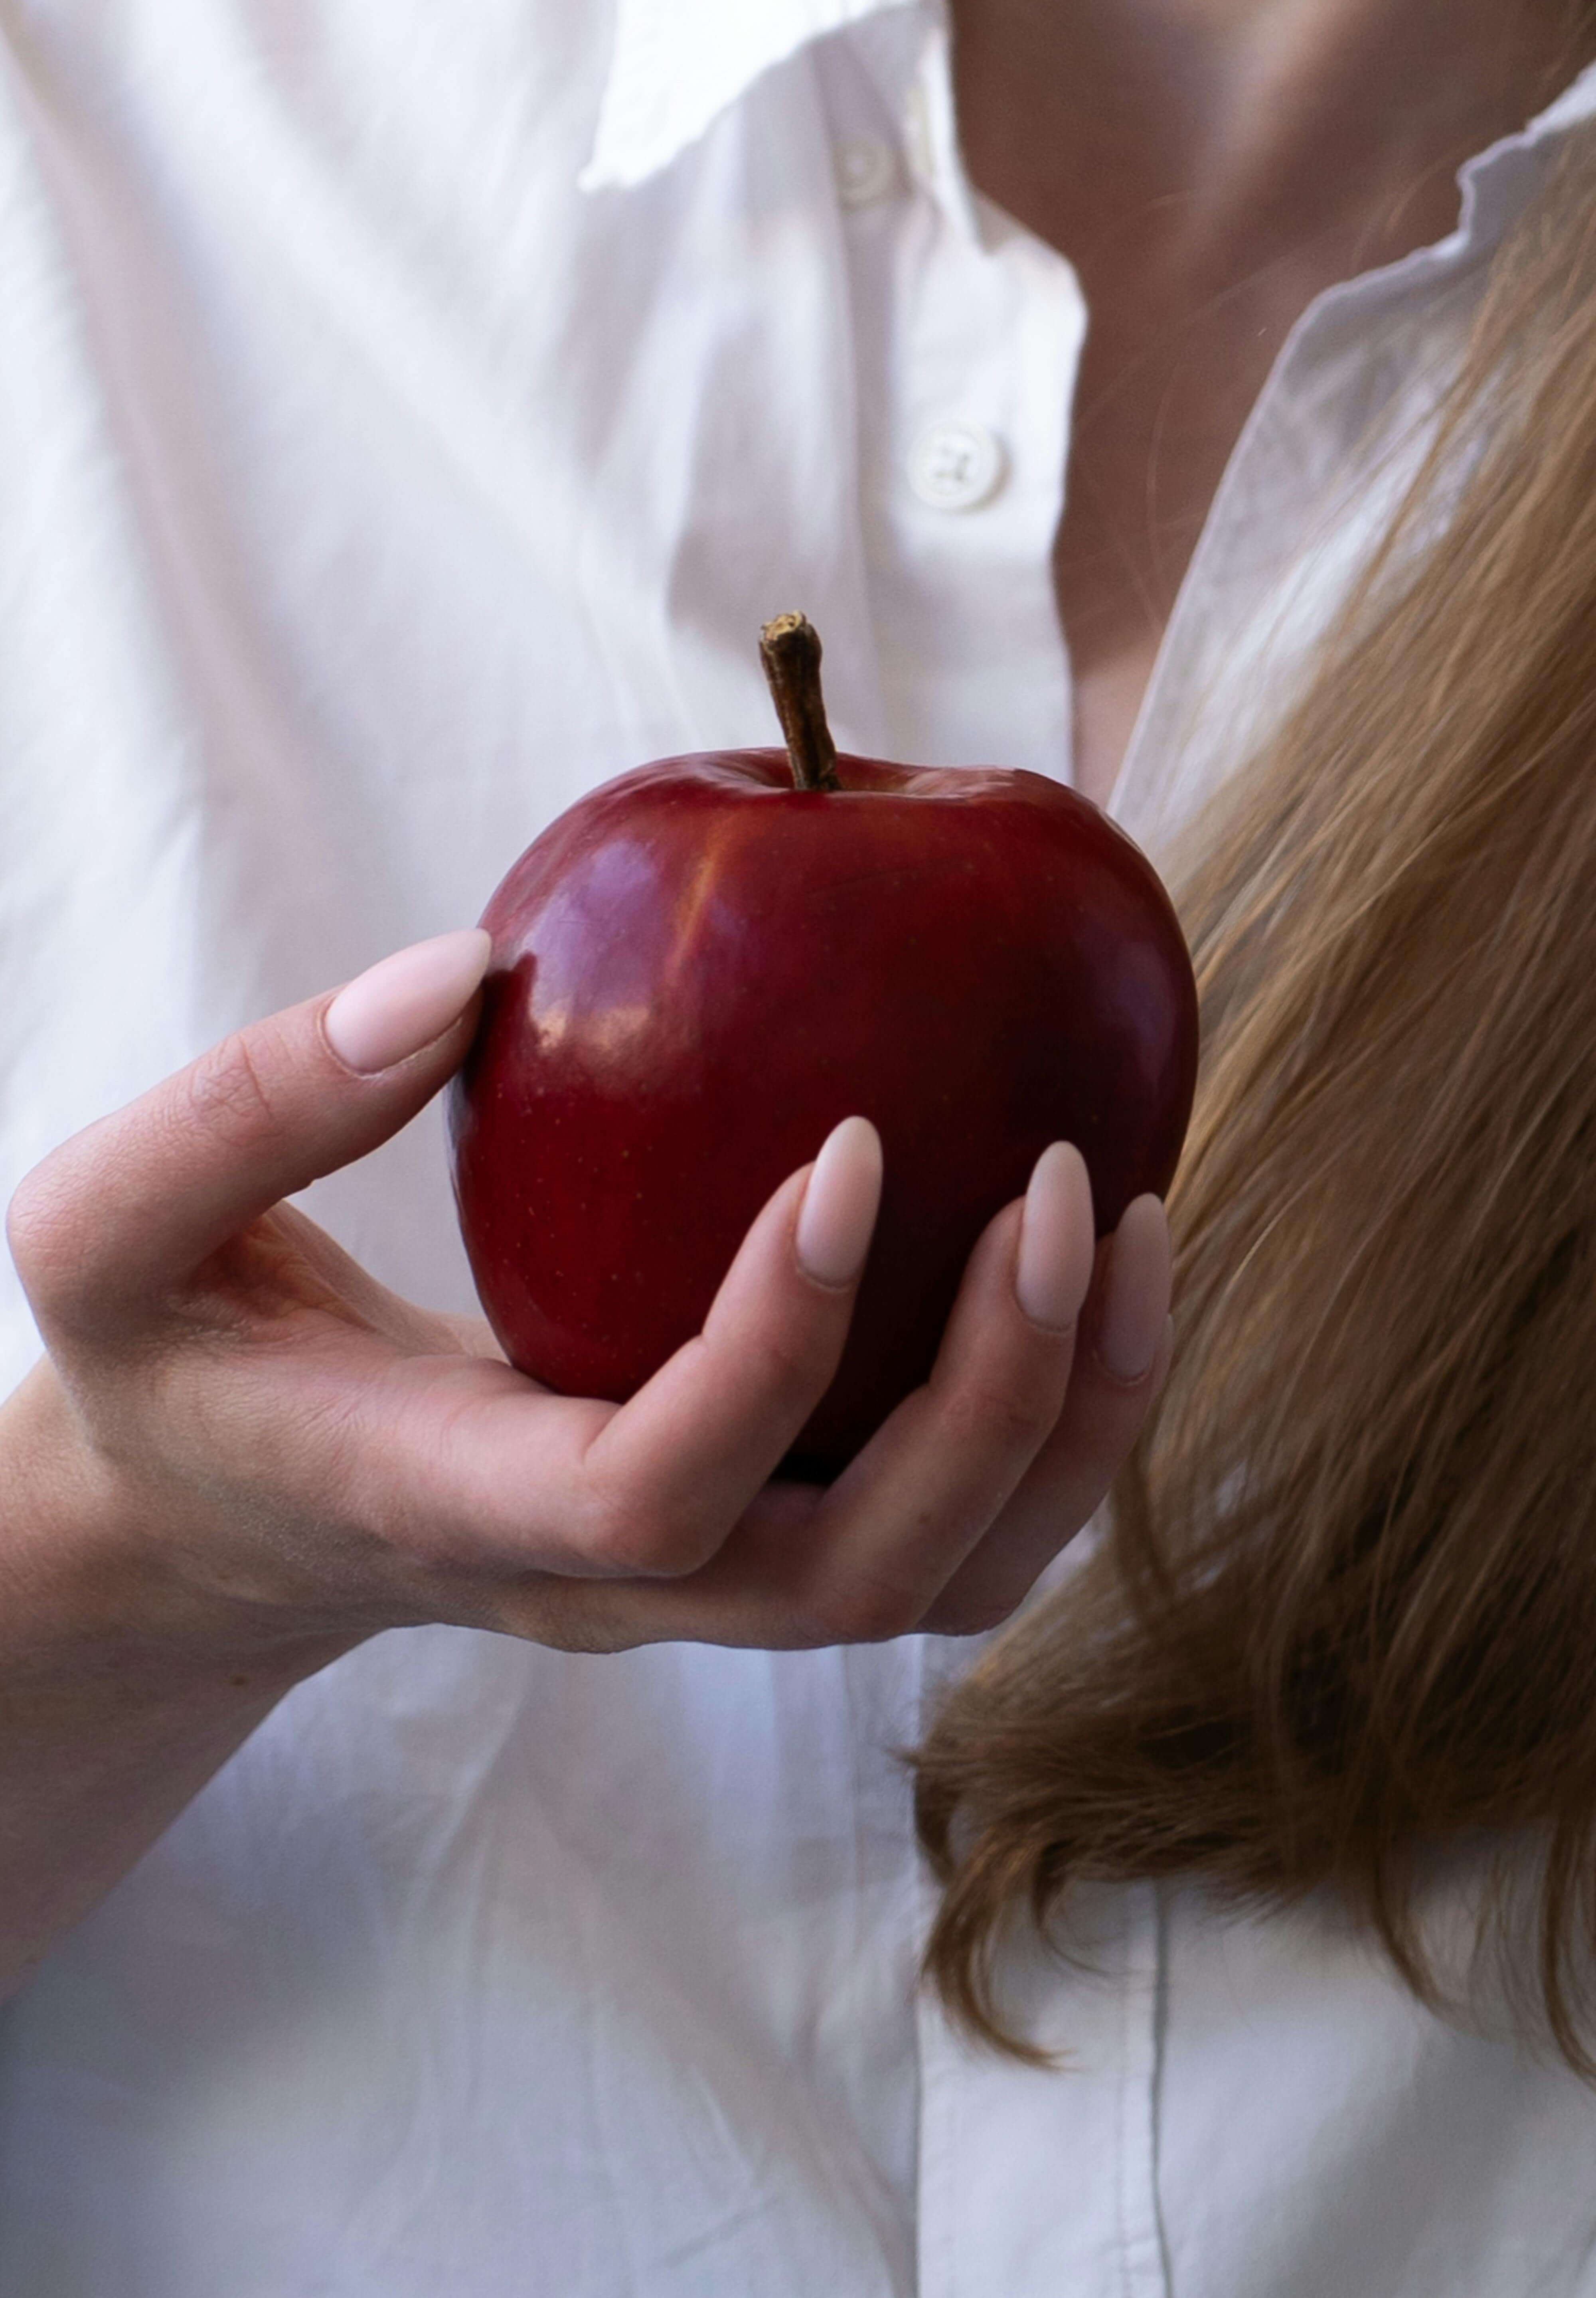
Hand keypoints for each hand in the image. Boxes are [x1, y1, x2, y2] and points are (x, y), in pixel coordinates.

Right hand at [7, 931, 1171, 1660]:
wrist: (236, 1517)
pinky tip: (1089, 1259)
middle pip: (857, 1577)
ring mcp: (703, 1586)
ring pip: (943, 1584)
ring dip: (1072, 1426)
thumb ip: (253, 1104)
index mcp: (458, 1511)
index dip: (778, 1340)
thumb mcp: (116, 1230)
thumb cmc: (182, 1359)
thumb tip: (466, 972)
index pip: (655, 1490)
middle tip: (1070, 1186)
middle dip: (997, 1401)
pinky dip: (1058, 1416)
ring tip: (1134, 1221)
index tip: (856, 1144)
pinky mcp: (758, 1543)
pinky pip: (956, 1528)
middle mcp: (611, 1586)